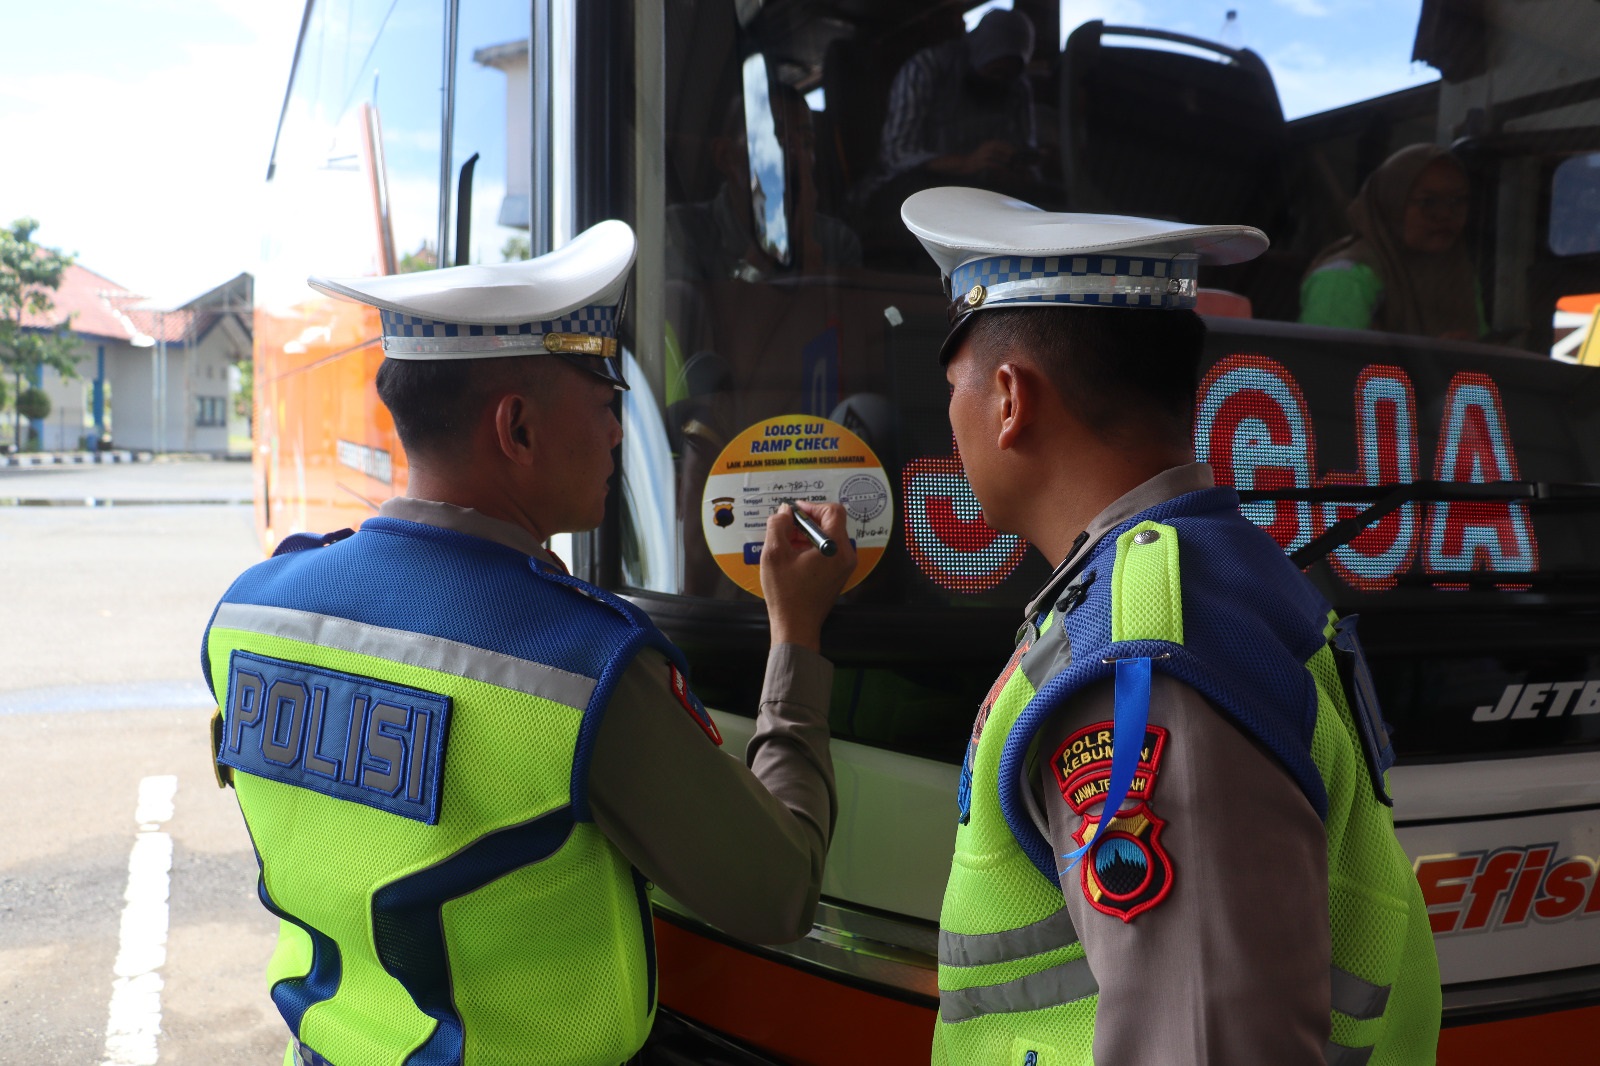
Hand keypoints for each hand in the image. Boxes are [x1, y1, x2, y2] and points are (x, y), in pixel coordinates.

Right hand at [760, 501, 857, 651]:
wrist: (796, 626)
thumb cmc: (787, 595)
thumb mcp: (774, 554)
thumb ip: (777, 526)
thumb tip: (784, 512)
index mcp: (835, 547)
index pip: (833, 511)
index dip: (812, 506)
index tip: (795, 511)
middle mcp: (845, 555)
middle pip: (831, 523)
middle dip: (807, 521)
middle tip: (787, 527)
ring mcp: (844, 566)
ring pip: (828, 537)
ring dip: (807, 535)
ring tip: (786, 543)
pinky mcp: (838, 574)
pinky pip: (828, 551)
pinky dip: (812, 547)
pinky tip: (793, 556)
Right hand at [964, 139, 1015, 173]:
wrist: (965, 164)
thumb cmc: (977, 160)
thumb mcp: (986, 152)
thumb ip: (995, 150)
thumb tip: (1007, 153)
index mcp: (988, 144)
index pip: (1001, 143)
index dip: (1009, 147)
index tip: (1016, 151)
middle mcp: (986, 147)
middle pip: (1000, 148)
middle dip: (1009, 152)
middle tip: (1016, 157)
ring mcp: (983, 155)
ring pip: (997, 155)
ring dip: (1005, 159)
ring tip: (1012, 163)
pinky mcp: (982, 163)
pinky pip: (993, 164)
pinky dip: (1000, 167)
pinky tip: (1005, 170)